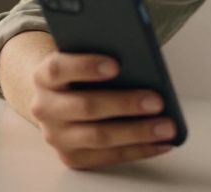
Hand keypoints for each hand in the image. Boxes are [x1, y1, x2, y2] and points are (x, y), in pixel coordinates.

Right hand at [27, 52, 175, 169]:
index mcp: (44, 76)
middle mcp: (44, 108)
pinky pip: (109, 157)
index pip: (58, 69)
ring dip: (137, 133)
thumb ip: (101, 53)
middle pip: (84, 106)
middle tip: (157, 100)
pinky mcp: (72, 157)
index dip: (86, 66)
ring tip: (167, 126)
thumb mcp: (81, 56)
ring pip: (98, 136)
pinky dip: (139, 150)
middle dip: (124, 104)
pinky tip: (162, 142)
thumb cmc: (79, 73)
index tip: (116, 64)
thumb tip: (141, 60)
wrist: (56, 98)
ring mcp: (57, 136)